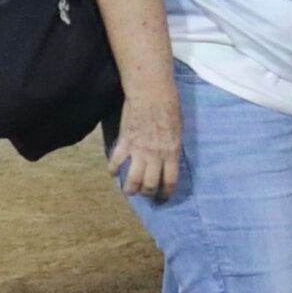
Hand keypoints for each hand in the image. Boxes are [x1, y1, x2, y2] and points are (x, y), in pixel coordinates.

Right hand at [111, 79, 183, 202]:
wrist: (152, 94)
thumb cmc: (170, 108)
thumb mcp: (178, 131)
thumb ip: (172, 148)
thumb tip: (169, 159)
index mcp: (172, 152)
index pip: (170, 180)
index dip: (166, 192)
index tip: (163, 198)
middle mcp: (155, 155)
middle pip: (150, 184)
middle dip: (148, 193)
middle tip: (146, 195)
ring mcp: (138, 151)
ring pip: (132, 179)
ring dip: (130, 189)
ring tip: (129, 192)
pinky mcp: (124, 143)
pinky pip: (116, 162)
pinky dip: (113, 170)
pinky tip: (113, 174)